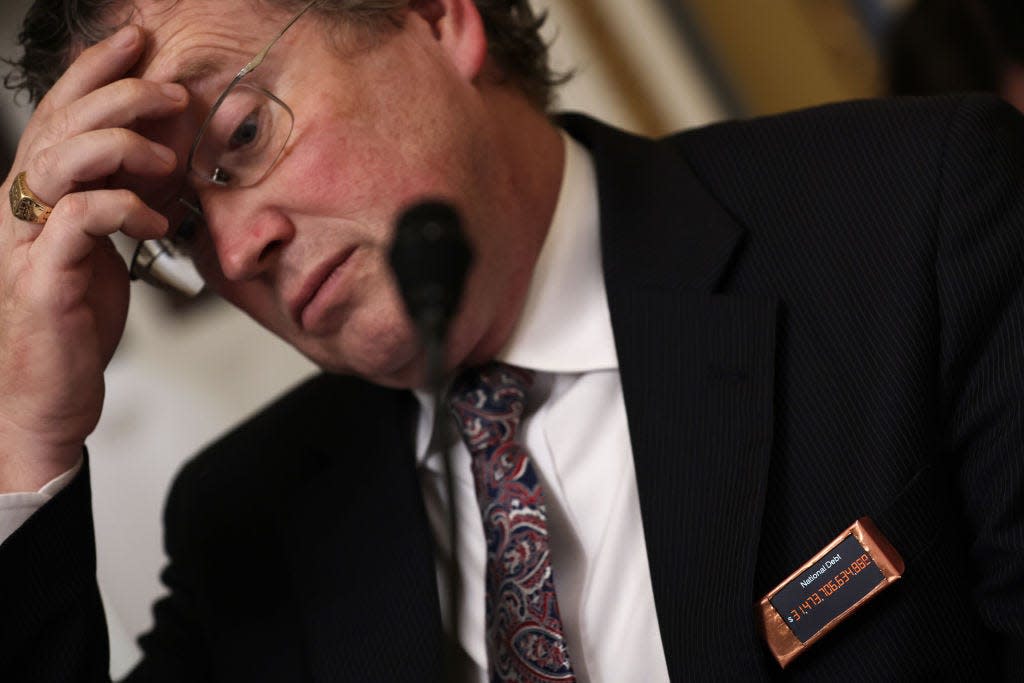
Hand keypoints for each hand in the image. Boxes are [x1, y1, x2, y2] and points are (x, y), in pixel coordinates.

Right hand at [0, 25, 188, 491]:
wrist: (45, 398)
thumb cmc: (73, 324)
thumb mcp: (99, 251)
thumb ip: (115, 202)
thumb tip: (160, 161)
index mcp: (34, 197)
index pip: (59, 117)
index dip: (94, 73)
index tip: (137, 42)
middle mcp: (18, 210)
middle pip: (58, 127)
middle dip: (117, 96)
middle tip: (171, 91)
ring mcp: (24, 243)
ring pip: (57, 164)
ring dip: (118, 147)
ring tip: (165, 157)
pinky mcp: (42, 281)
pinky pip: (76, 223)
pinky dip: (121, 208)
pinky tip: (154, 217)